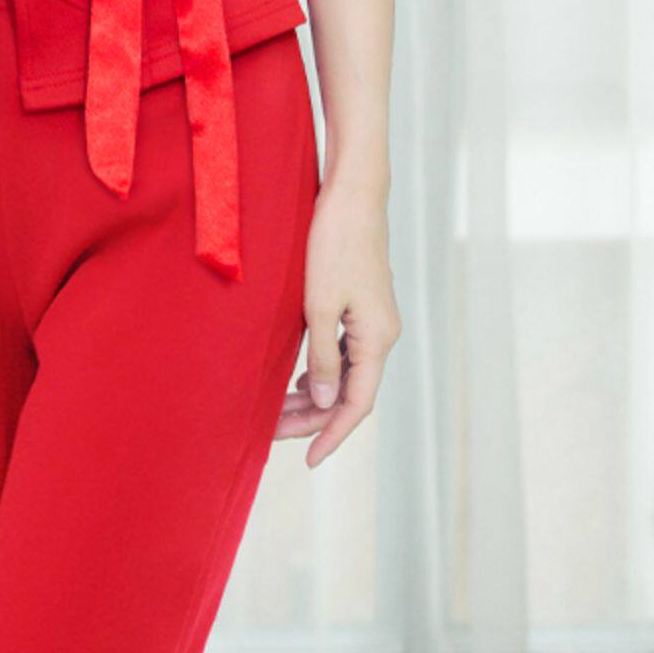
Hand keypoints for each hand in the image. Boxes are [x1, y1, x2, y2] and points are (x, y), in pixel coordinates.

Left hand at [272, 171, 401, 468]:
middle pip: (350, 391)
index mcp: (377, 339)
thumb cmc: (335, 242)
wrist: (354, 192)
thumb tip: (322, 399)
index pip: (357, 404)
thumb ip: (320, 356)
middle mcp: (381, 334)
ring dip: (314, 394)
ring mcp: (373, 319)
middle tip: (272, 431)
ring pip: (345, 372)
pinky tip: (296, 376)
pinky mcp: (362, 304)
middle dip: (313, 416)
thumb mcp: (319, 303)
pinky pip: (343, 351)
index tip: (308, 460)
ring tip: (277, 410)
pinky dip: (320, 369)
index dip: (332, 435)